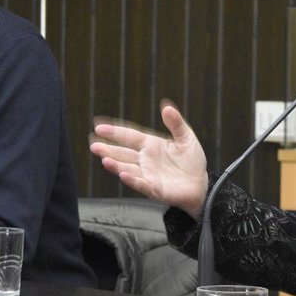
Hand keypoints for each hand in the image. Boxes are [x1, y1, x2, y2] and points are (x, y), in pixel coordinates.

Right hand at [90, 101, 208, 219]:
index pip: (129, 135)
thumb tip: (166, 106)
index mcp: (150, 144)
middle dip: (107, 149)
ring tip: (104, 159)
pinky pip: (141, 183)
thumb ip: (176, 123)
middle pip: (122, 153)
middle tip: (93, 144)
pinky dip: (132, 179)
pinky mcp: (154, 189)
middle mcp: (144, 159)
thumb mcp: (186, 138)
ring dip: (115, 164)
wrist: (201, 185)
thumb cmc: (192, 161)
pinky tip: (122, 174)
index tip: (98, 126)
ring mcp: (147, 174)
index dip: (114, 131)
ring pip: (127, 168)